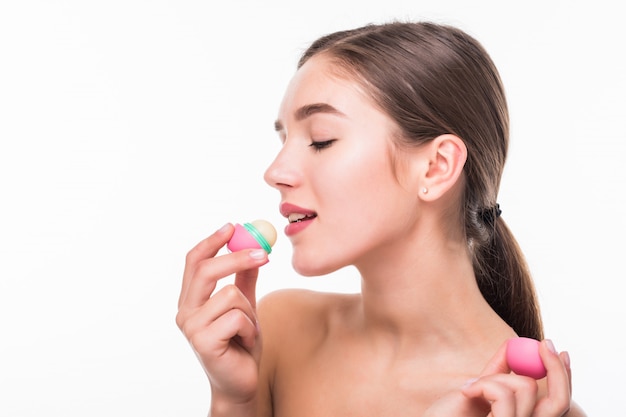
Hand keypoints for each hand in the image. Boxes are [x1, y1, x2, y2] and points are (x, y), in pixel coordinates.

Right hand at [176, 223, 268, 405]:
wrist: (241, 383)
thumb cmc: (240, 345)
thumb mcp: (245, 306)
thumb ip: (244, 279)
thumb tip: (255, 248)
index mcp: (191, 300)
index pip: (193, 262)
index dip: (211, 241)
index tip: (232, 226)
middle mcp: (185, 312)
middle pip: (205, 270)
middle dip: (236, 257)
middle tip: (264, 253)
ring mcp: (191, 327)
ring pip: (230, 295)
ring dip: (250, 311)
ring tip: (249, 330)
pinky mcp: (203, 342)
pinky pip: (237, 317)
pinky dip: (251, 328)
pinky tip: (246, 342)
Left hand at [424, 339, 571, 416]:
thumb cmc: (446, 416)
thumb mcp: (475, 392)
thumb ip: (496, 374)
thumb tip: (512, 344)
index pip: (558, 404)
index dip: (564, 376)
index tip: (557, 348)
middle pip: (558, 401)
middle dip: (554, 367)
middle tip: (543, 343)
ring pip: (525, 387)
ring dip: (494, 377)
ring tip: (471, 388)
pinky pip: (504, 394)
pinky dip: (483, 385)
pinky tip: (465, 392)